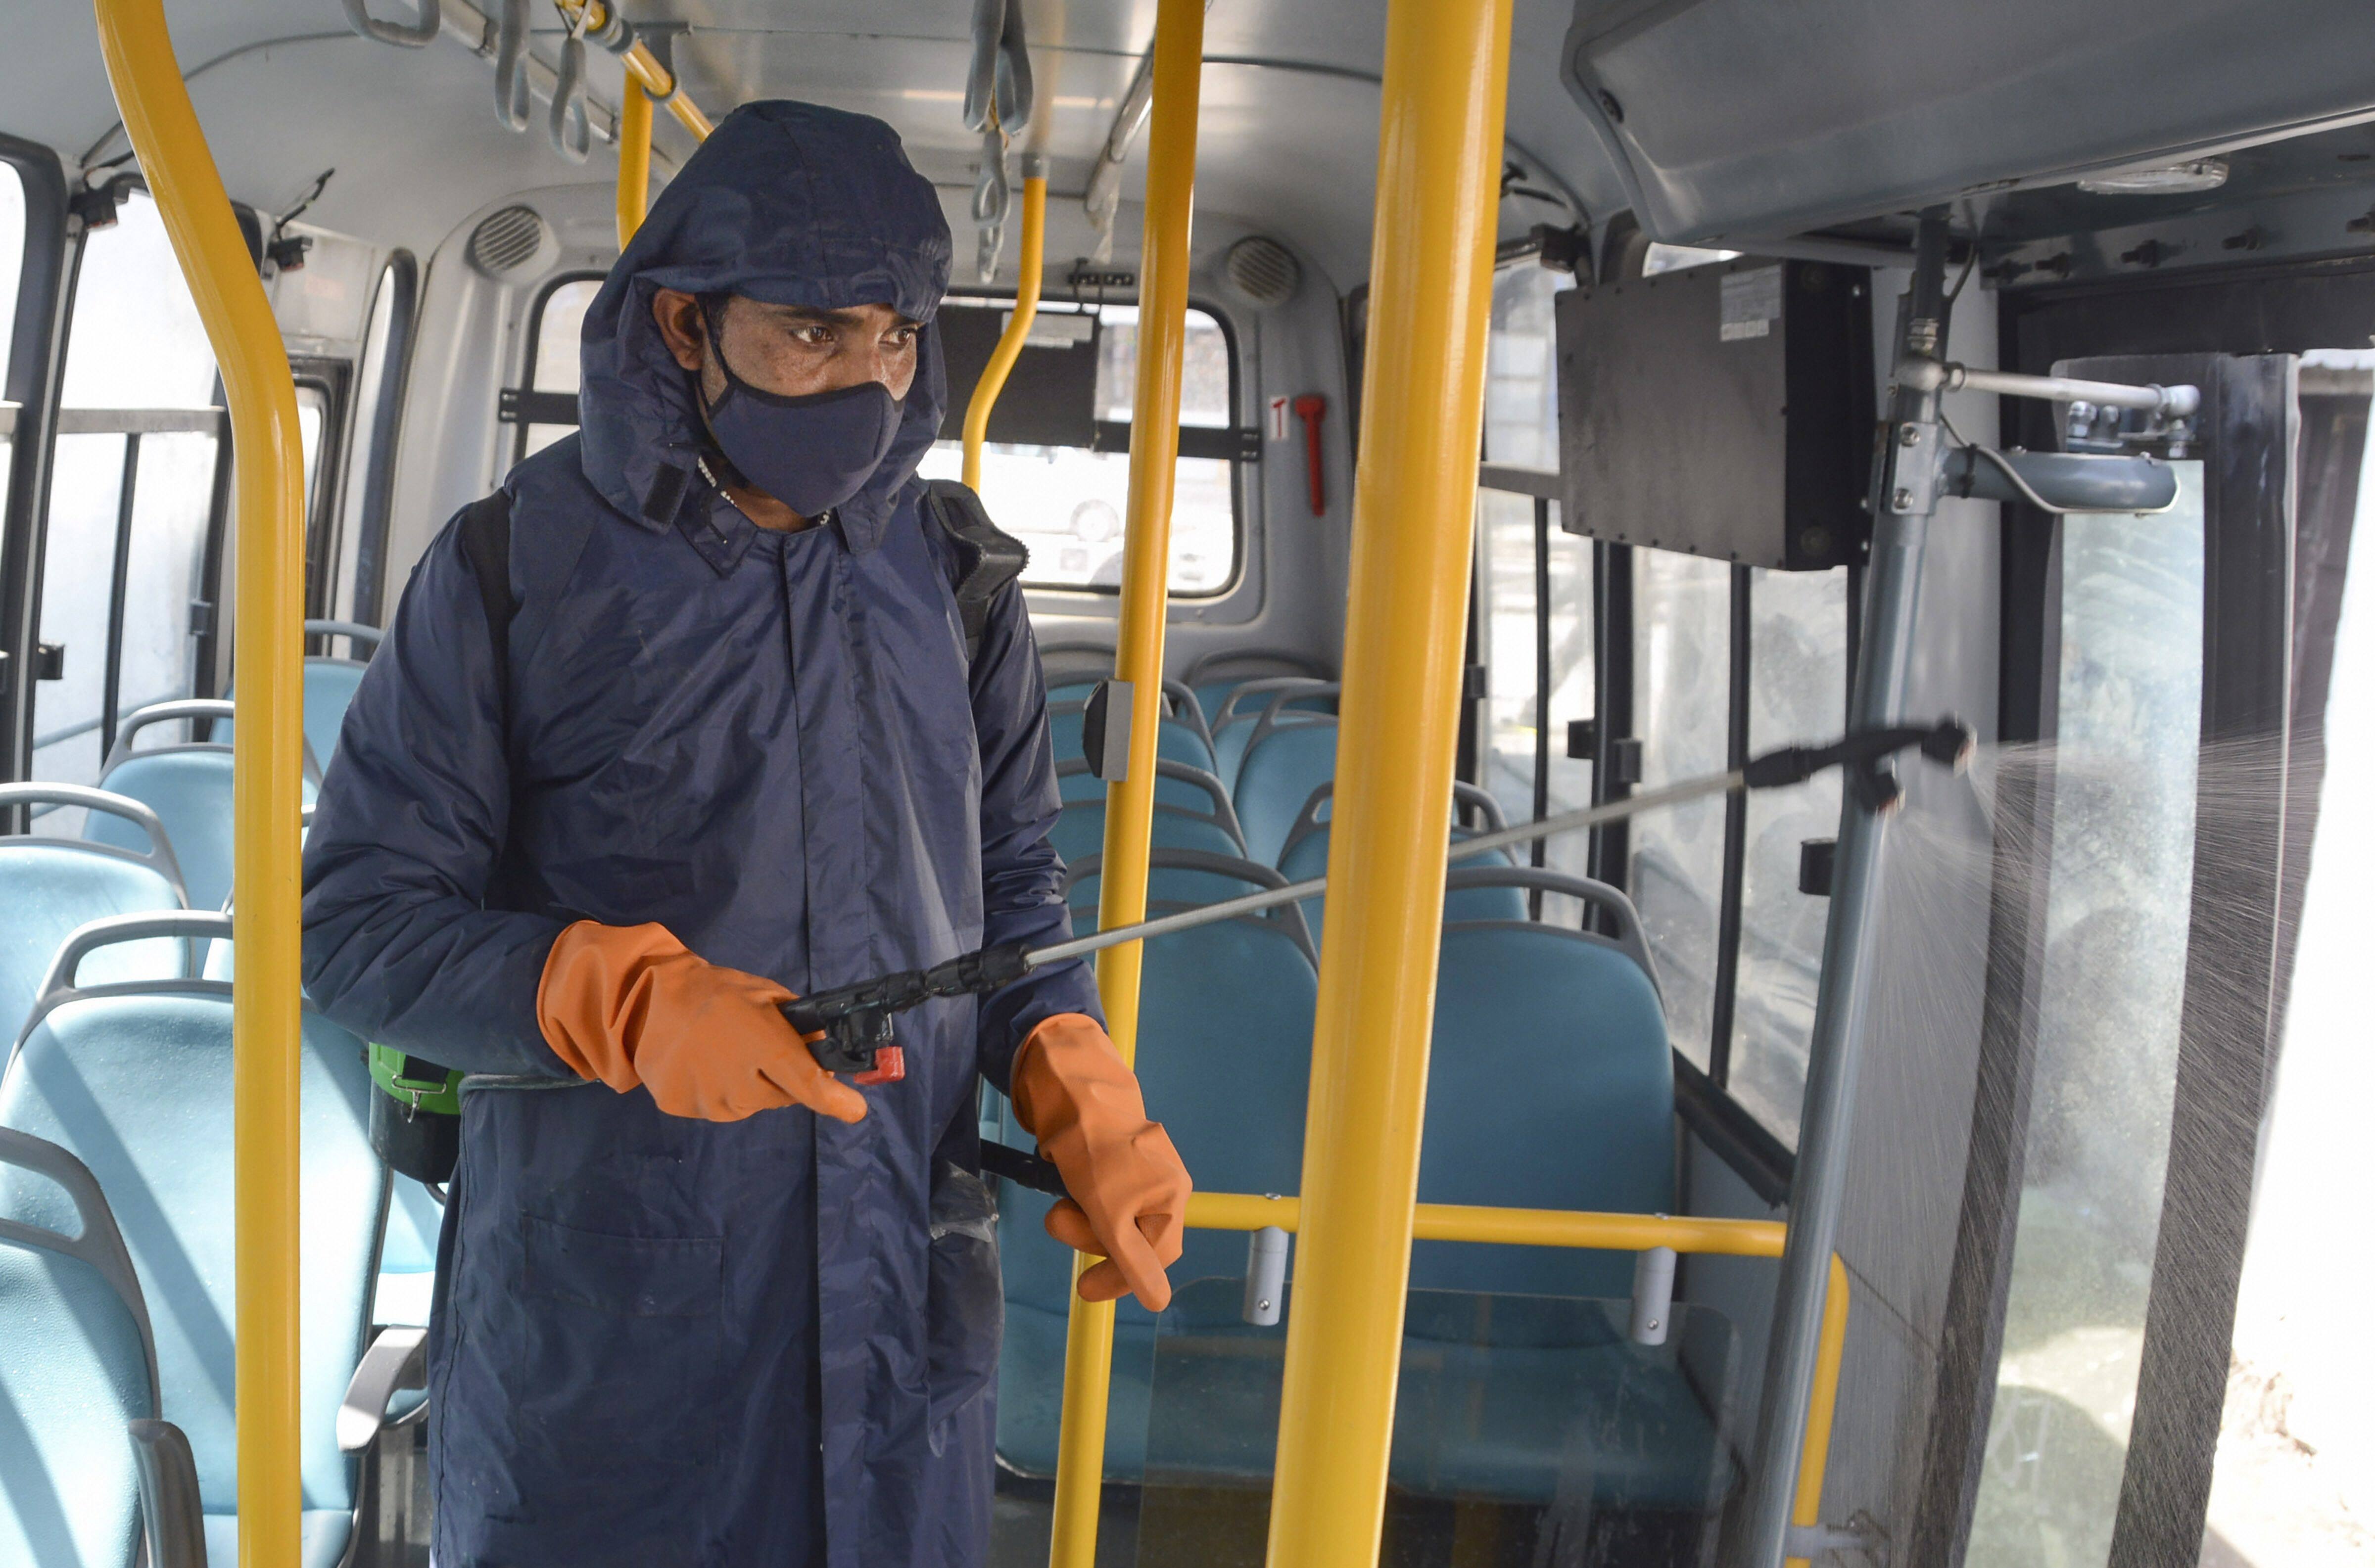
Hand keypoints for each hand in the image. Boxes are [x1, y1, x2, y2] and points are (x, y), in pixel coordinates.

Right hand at [538, 921, 867, 1124]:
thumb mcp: (767, 997)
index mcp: (765, 1047)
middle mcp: (739, 1081)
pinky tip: (702, 1064)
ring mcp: (709, 1099)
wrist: (648, 999)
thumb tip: (824, 1049)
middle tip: (757, 1048)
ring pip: (748, 1105)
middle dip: (780, 1078)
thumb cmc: (715, 992)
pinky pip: (716, 1107)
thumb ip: (799, 1027)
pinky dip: (716, 1091)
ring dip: (746, 1086)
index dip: (837, 1101)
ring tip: (724, 1052)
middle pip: (781, 1097)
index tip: (855, 1108)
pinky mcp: (683, 1107)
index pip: (810, 1086)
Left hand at [1010, 1014, 1189, 1309]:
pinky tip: (1070, 1187)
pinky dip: (1085, 1201)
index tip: (1085, 1287)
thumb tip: (1161, 1303)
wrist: (1073, 1094)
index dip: (1122, 1277)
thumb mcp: (1110, 1215)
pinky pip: (1107, 1197)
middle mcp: (1166, 1184)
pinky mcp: (1122, 1161)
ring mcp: (1146, 1171)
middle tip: (1058, 1220)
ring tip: (1060, 1202)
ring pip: (1116, 1217)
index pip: (1156, 1256)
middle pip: (1133, 1237)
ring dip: (1084, 1218)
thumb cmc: (1095, 1154)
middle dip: (1092, 1236)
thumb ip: (1133, 1260)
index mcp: (1173, 1195)